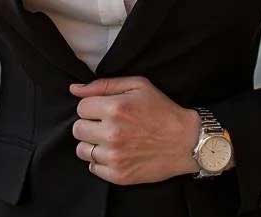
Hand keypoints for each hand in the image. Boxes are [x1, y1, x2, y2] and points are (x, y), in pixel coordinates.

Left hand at [69, 76, 200, 184]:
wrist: (186, 141)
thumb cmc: (162, 110)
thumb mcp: (138, 86)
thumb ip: (103, 85)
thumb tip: (74, 89)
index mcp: (115, 108)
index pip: (81, 108)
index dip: (92, 107)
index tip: (105, 110)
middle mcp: (111, 133)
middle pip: (77, 129)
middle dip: (89, 125)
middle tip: (107, 125)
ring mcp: (114, 156)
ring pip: (82, 150)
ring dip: (93, 144)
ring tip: (111, 139)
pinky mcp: (118, 175)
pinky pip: (92, 167)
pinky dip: (101, 161)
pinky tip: (116, 152)